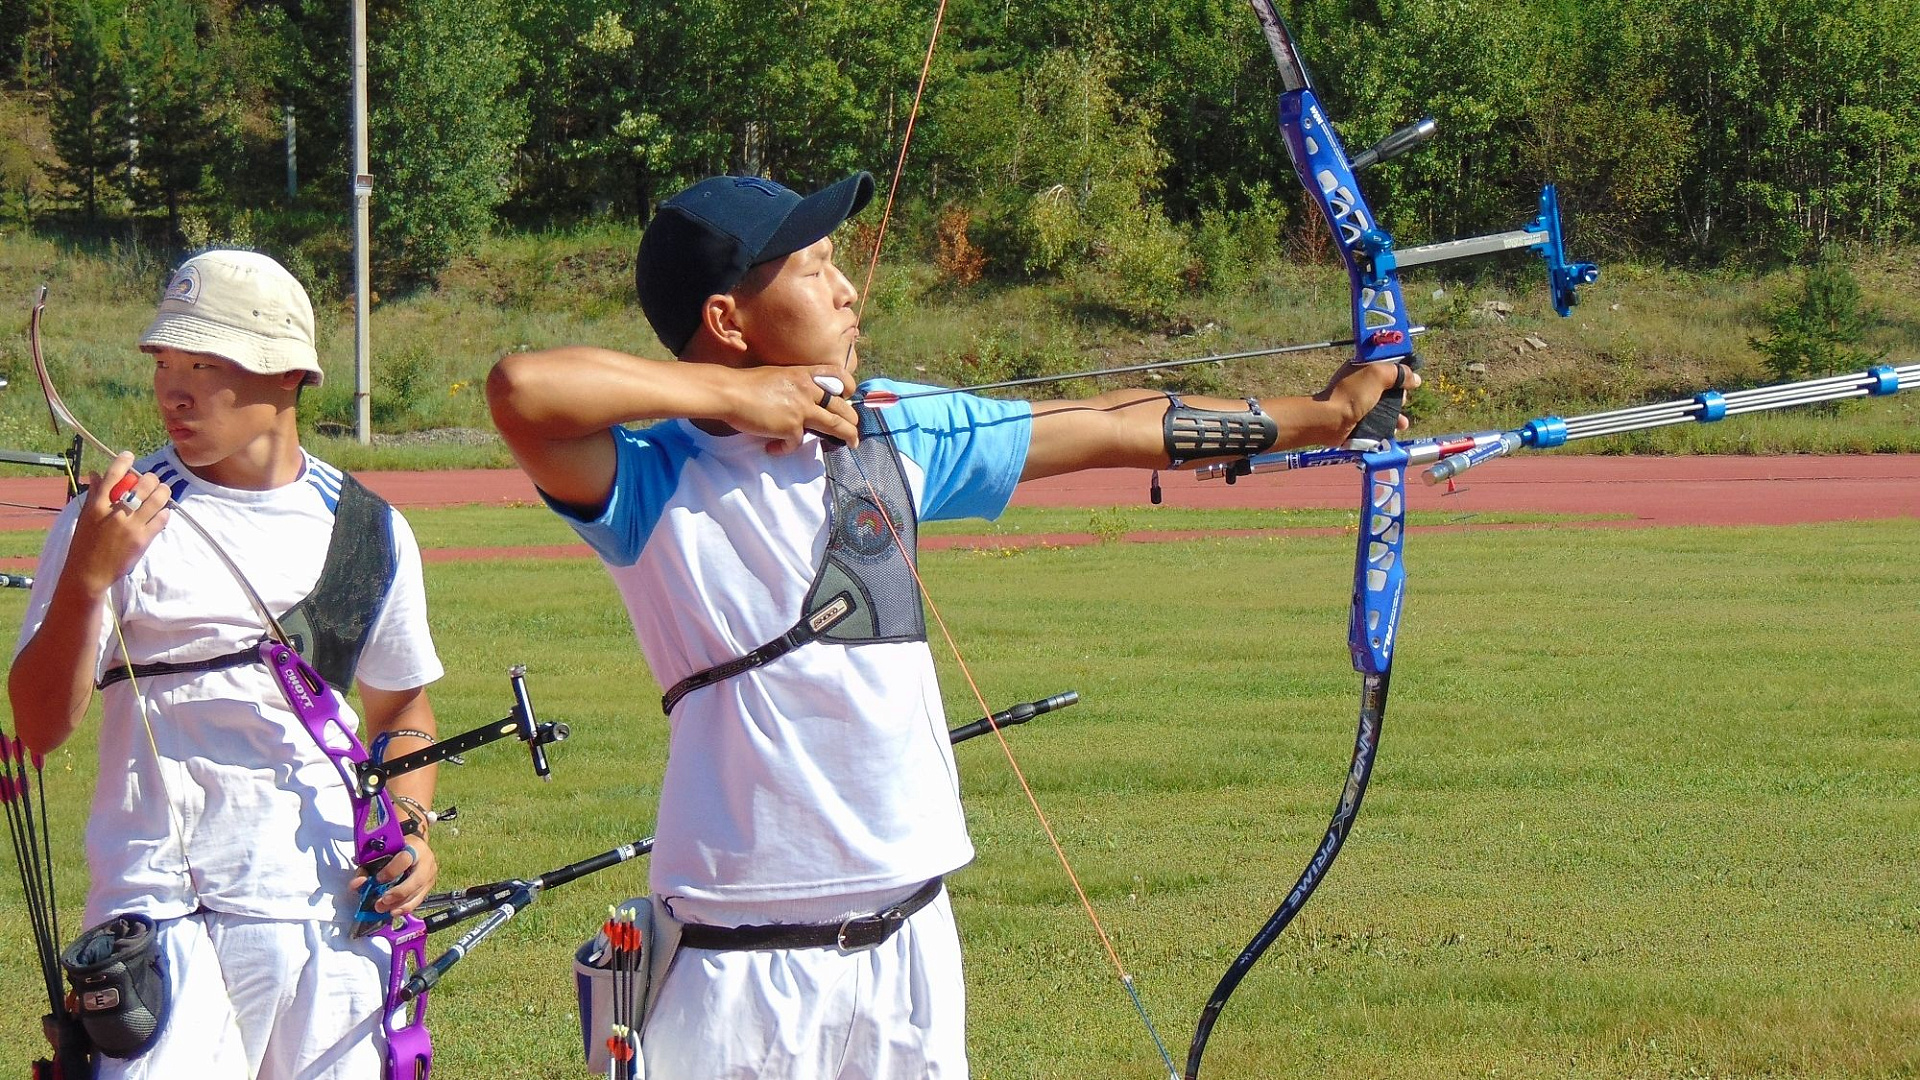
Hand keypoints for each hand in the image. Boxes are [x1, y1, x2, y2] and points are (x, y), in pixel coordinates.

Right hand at [66, 453, 170, 595]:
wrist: (89, 572)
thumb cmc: (85, 543)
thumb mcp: (86, 517)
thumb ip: (94, 494)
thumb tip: (97, 473)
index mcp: (97, 505)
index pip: (112, 476)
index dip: (123, 462)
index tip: (129, 455)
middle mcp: (115, 512)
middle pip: (141, 484)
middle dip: (151, 478)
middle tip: (153, 480)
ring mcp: (131, 525)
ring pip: (157, 499)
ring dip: (163, 491)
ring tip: (164, 491)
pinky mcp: (143, 539)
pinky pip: (161, 519)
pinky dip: (165, 512)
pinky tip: (163, 511)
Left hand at [352, 835, 438, 918]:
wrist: (414, 848)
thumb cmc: (396, 849)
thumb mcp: (382, 852)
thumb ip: (367, 867)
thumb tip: (357, 884)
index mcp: (414, 848)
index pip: (405, 859)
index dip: (391, 871)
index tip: (377, 879)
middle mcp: (426, 861)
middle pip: (417, 880)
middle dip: (398, 893)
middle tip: (383, 901)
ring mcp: (430, 875)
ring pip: (417, 893)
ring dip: (399, 904)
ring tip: (384, 909)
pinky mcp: (429, 887)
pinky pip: (418, 900)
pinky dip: (405, 908)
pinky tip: (394, 911)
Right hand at [721, 365, 860, 452]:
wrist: (730, 393)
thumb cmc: (747, 384)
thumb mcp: (778, 376)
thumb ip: (795, 387)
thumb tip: (804, 403)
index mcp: (804, 374)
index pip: (837, 374)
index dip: (848, 386)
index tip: (848, 397)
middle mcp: (808, 390)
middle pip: (841, 406)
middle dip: (852, 420)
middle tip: (854, 430)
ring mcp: (801, 409)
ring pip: (834, 425)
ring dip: (847, 436)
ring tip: (851, 444)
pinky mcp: (791, 427)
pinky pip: (796, 443)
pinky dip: (785, 448)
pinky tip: (773, 448)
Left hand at [1319, 360, 1421, 439]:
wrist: (1330, 420)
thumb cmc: (1352, 394)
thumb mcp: (1378, 375)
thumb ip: (1398, 373)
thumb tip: (1416, 378)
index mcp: (1363, 367)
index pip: (1387, 365)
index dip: (1400, 371)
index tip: (1409, 380)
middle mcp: (1361, 383)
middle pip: (1389, 387)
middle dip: (1400, 396)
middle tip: (1402, 401)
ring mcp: (1359, 402)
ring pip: (1385, 406)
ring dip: (1397, 414)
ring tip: (1402, 423)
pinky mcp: (1359, 419)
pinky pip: (1378, 420)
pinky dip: (1388, 425)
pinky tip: (1394, 430)